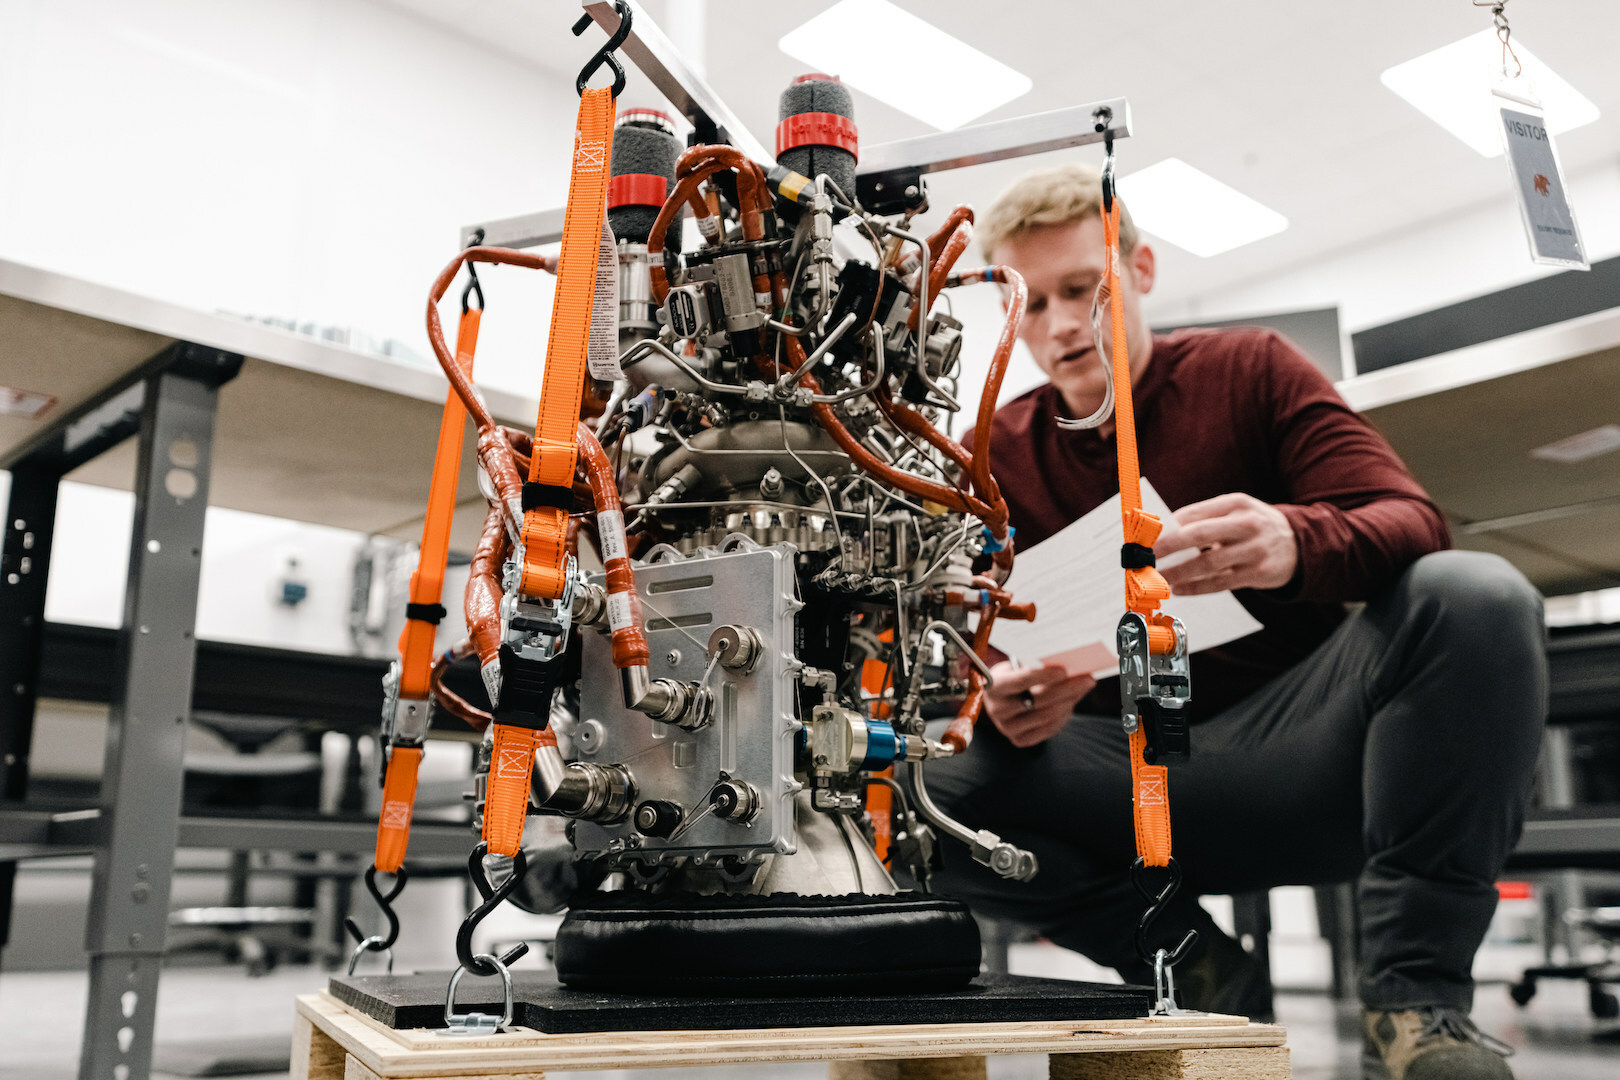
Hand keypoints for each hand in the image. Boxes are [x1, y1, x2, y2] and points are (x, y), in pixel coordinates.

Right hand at [984, 661, 1096, 747]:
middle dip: (1067, 689)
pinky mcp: (1020, 740)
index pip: (1020, 681)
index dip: (1043, 676)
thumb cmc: (1013, 676)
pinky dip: (1064, 715)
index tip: (1064, 670)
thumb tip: (1069, 665)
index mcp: (994, 686)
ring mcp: (1007, 728)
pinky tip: (1070, 702)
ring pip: (1048, 715)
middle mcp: (997, 710)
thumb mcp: (1017, 666)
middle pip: (1039, 700)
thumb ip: (1038, 666)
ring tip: (1083, 687)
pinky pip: (1049, 728)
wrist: (1000, 699)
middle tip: (1087, 679)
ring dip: (1070, 700)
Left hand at [1154, 492, 1297, 594]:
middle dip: (1169, 546)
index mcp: (1236, 503)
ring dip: (1179, 572)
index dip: (1168, 525)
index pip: (1195, 513)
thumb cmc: (1255, 526)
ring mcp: (1254, 550)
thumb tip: (1165, 530)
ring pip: (1209, 563)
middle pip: (1200, 535)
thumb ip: (1206, 517)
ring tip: (1158, 577)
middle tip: (1146, 556)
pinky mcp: (1258, 573)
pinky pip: (1220, 583)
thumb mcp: (1237, 511)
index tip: (1146, 536)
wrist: (1301, 544)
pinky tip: (1179, 589)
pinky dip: (1196, 587)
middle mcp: (1247, 524)